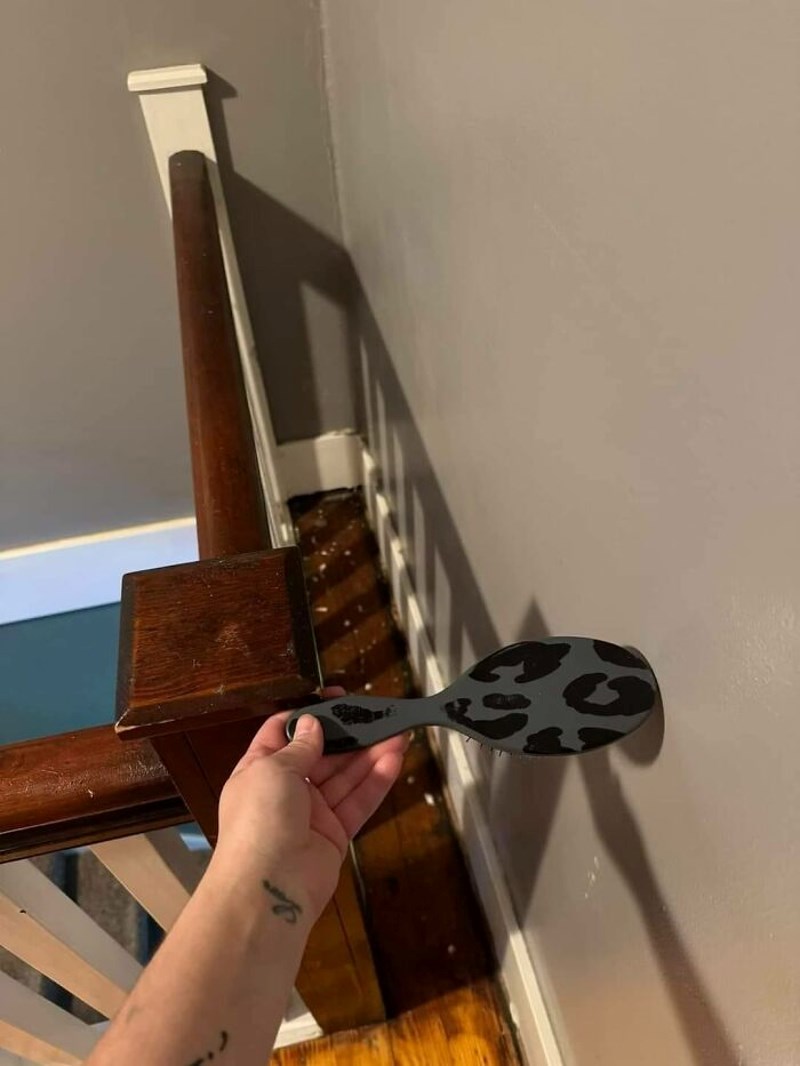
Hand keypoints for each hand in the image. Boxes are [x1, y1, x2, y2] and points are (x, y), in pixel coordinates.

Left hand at [214, 689, 408, 919]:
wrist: (266, 888)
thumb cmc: (259, 820)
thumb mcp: (273, 771)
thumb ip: (299, 748)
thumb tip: (312, 724)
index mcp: (259, 769)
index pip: (284, 733)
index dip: (309, 715)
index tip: (336, 699)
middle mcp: (285, 790)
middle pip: (322, 754)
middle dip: (349, 735)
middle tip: (379, 715)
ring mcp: (311, 814)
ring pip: (345, 777)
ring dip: (371, 754)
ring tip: (399, 732)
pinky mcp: (335, 835)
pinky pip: (357, 802)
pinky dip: (376, 781)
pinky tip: (395, 759)